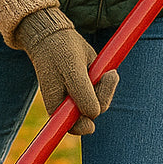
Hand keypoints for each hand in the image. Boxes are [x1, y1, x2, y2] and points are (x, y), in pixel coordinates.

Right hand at [14, 7, 118, 134]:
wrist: (54, 36)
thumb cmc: (60, 52)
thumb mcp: (72, 71)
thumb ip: (83, 95)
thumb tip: (94, 116)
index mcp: (57, 107)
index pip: (77, 127)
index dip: (86, 125)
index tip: (93, 119)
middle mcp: (68, 106)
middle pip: (94, 112)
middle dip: (104, 93)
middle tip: (108, 73)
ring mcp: (78, 97)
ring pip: (101, 101)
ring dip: (105, 85)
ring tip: (98, 66)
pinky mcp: (87, 88)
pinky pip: (103, 90)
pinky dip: (106, 80)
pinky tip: (100, 68)